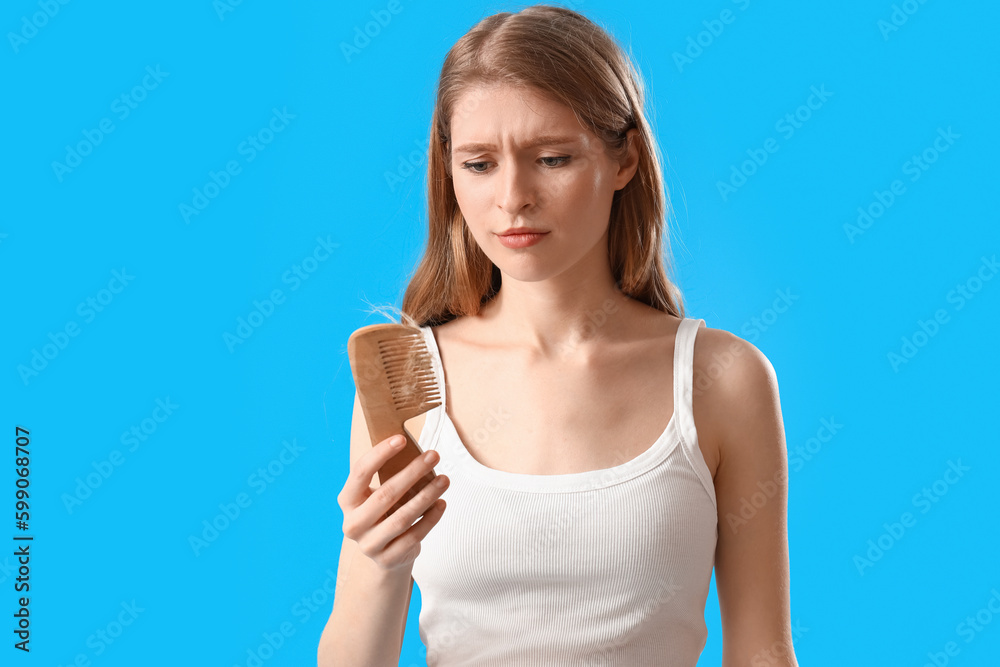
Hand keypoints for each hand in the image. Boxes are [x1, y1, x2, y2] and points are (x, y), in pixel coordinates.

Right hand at [337, 434, 449, 571]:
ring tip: (444, 480)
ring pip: (402, 517)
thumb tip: (413, 446)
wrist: (382, 555)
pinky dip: (430, 518)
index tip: (401, 439)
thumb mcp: (375, 495)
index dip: (380, 454)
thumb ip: (386, 476)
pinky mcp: (388, 559)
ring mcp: (369, 545)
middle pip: (385, 494)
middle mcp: (353, 524)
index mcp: (347, 501)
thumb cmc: (383, 513)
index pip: (360, 472)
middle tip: (434, 455)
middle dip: (412, 472)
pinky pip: (414, 536)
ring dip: (427, 496)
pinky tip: (442, 503)